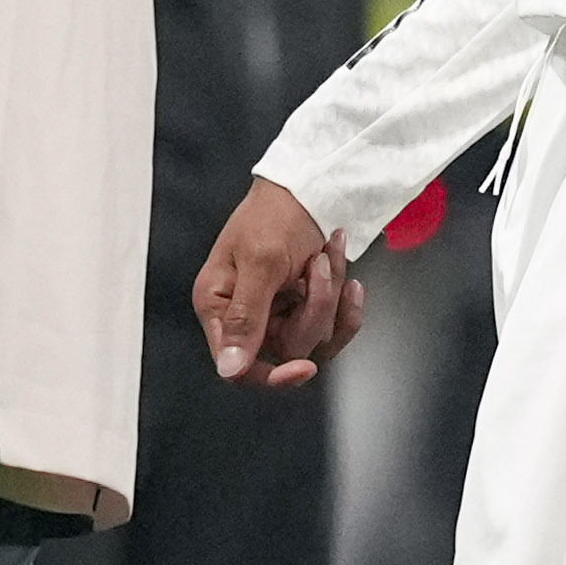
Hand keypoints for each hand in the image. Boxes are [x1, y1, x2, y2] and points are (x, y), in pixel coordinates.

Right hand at [193, 173, 362, 386]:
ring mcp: (277, 314)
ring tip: (327, 255)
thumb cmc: (274, 215)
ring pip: (316, 339)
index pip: (238, 368)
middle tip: (317, 266)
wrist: (309, 187)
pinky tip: (349, 275)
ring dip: (331, 295)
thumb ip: (244, 317)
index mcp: (217, 307)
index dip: (272, 376)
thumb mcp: (261, 263)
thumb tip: (228, 369)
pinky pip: (333, 327)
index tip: (304, 368)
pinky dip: (345, 301)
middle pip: (287, 351)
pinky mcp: (303, 309)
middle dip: (314, 310)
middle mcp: (244, 318)